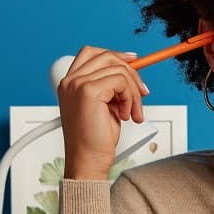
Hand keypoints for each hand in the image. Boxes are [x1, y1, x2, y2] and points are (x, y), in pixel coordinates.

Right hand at [55, 46, 149, 179]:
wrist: (88, 160)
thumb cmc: (95, 139)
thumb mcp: (105, 105)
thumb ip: (112, 86)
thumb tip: (132, 71)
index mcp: (70, 83)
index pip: (91, 53)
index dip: (115, 55)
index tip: (133, 62)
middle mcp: (70, 81)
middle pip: (107, 57)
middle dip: (131, 72)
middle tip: (142, 92)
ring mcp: (77, 84)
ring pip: (119, 70)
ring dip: (133, 92)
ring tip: (132, 112)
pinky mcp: (89, 91)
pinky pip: (121, 81)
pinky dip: (130, 98)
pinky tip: (125, 114)